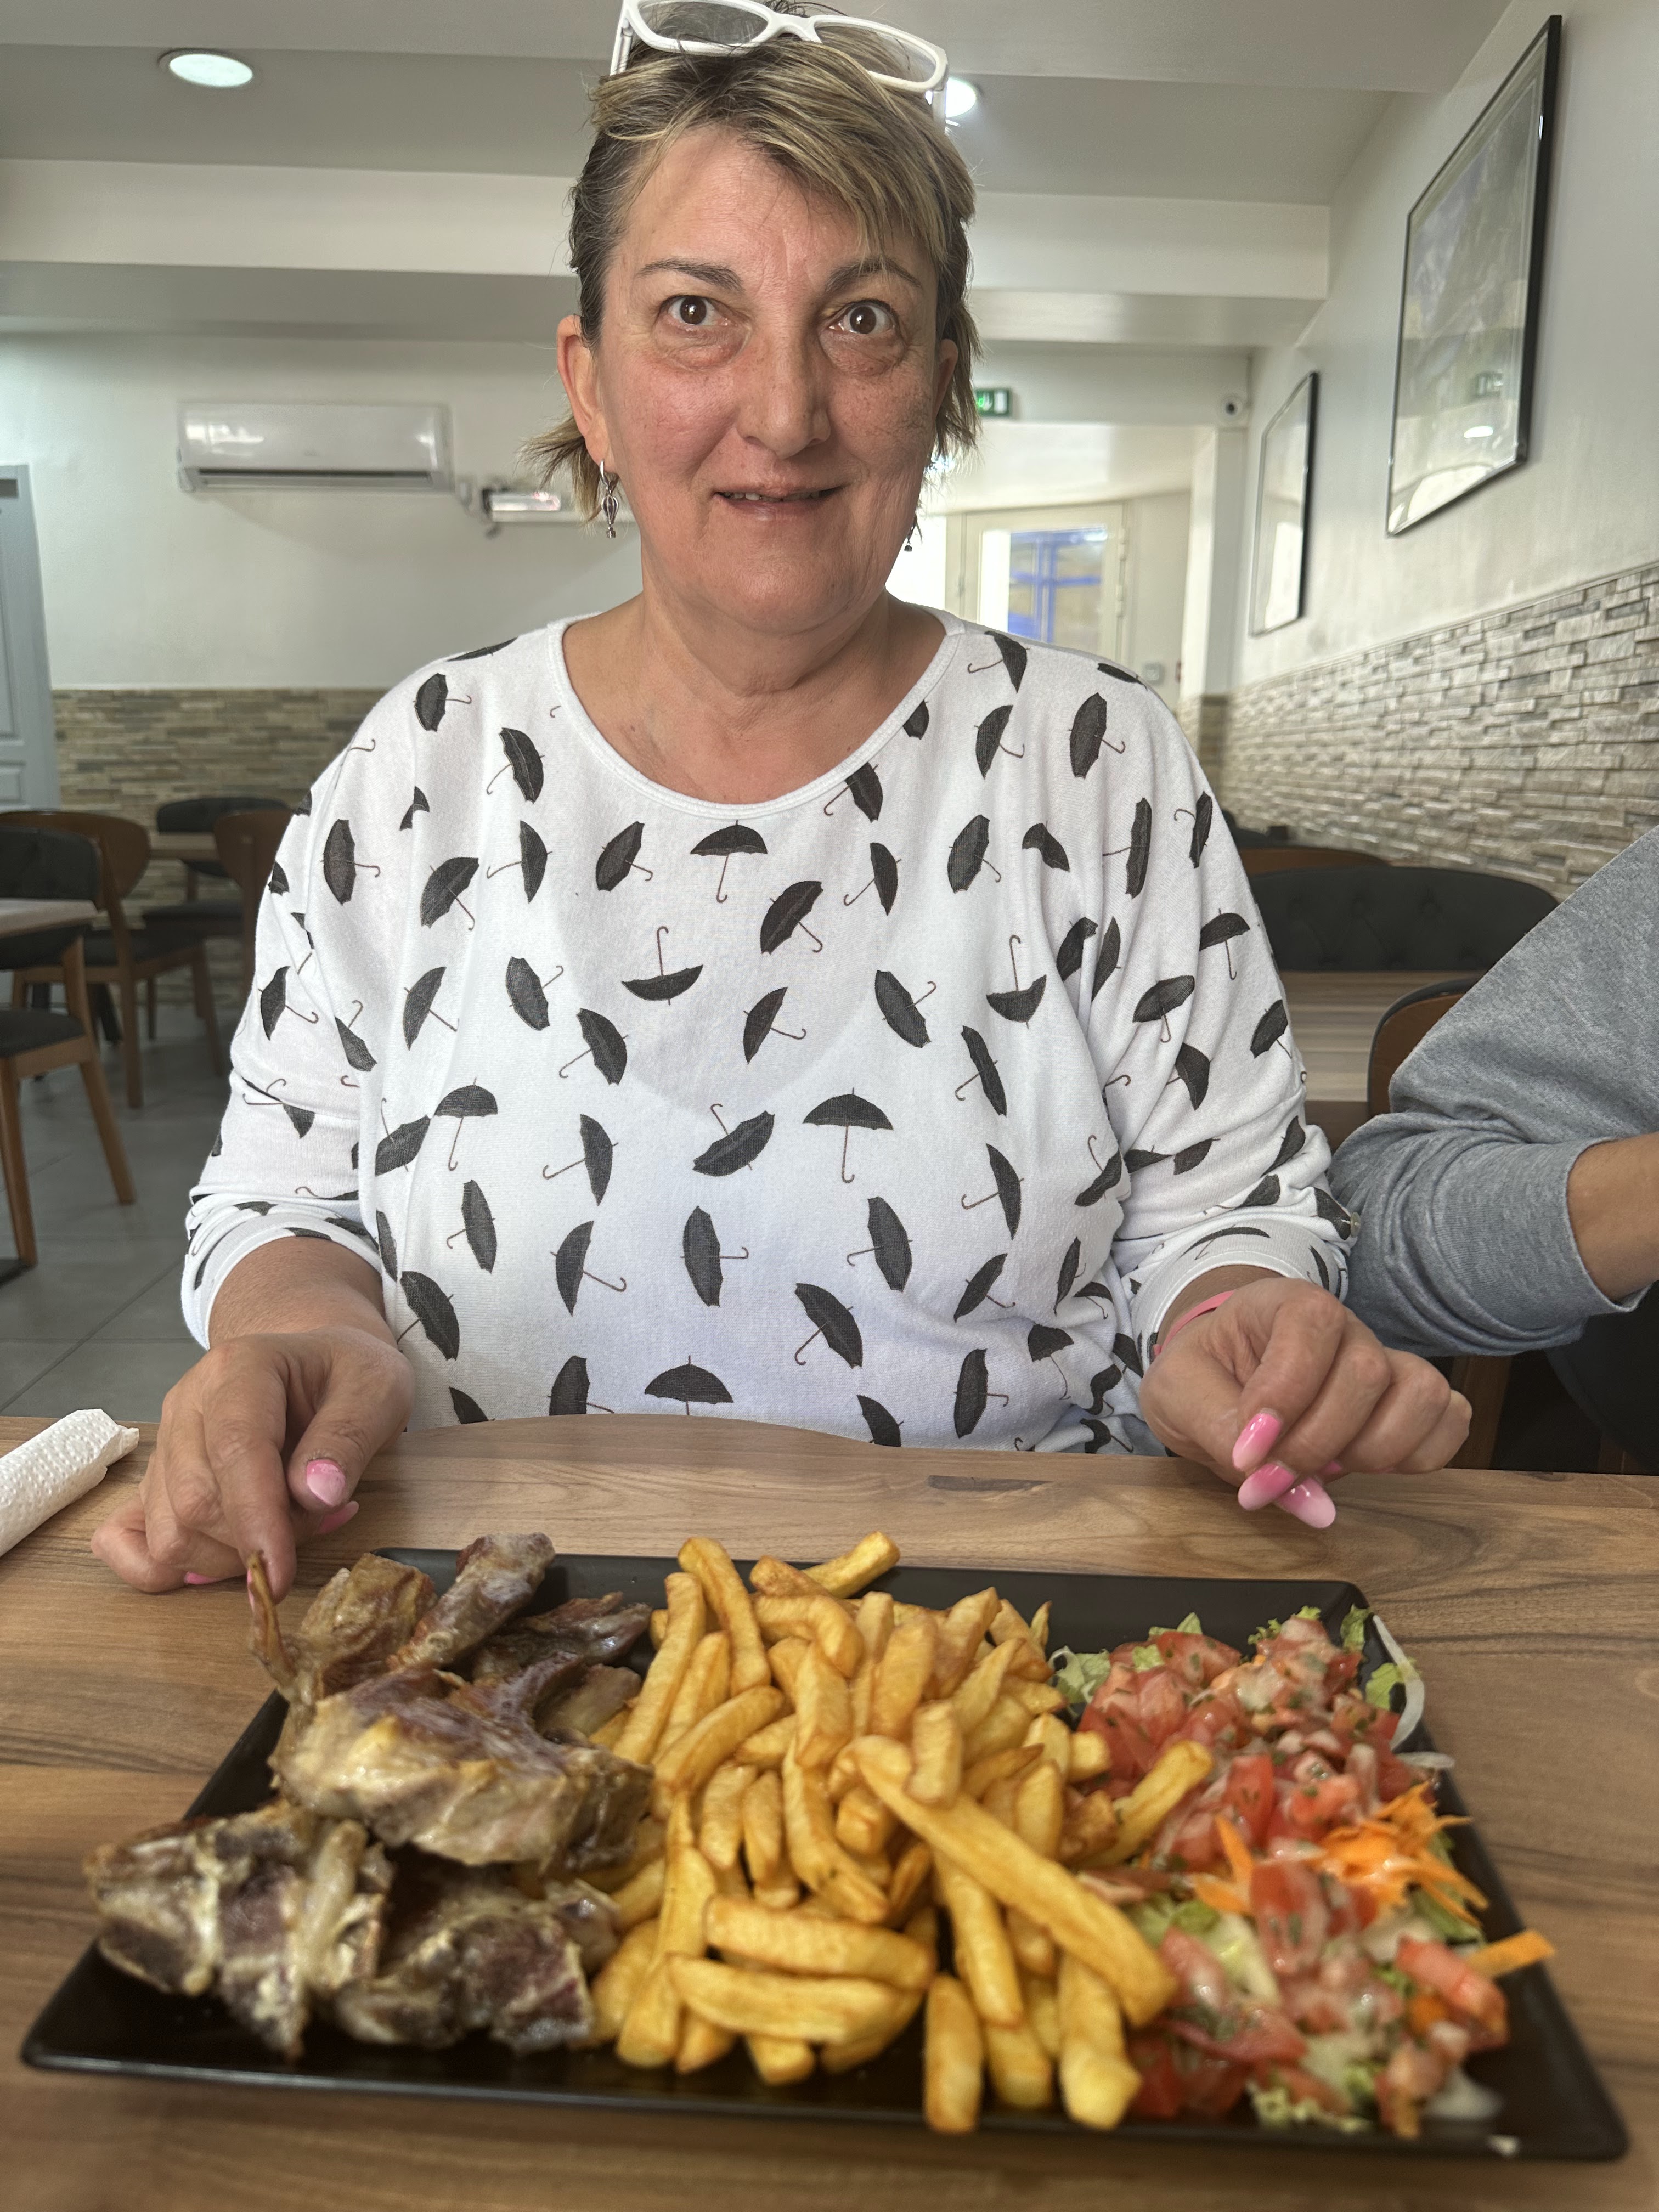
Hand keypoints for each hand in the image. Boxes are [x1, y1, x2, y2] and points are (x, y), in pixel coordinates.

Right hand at [91, 1327, 413, 1597]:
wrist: (319, 1365)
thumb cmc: (346, 1378)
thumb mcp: (377, 1389)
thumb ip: (349, 1438)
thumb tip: (314, 1495)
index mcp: (240, 1369)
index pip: (235, 1450)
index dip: (257, 1520)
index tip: (279, 1575)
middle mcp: (187, 1404)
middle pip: (196, 1503)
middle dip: (257, 1540)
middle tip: (318, 1519)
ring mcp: (165, 1445)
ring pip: (169, 1533)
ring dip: (229, 1558)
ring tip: (287, 1525)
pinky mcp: (153, 1481)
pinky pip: (126, 1542)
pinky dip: (168, 1569)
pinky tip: (222, 1555)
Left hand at [1137, 1276, 1469, 1523]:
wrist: (1217, 1379)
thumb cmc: (1201, 1376)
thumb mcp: (1178, 1395)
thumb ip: (1223, 1433)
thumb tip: (1312, 1504)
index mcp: (1286, 1304)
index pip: (1312, 1326)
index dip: (1284, 1397)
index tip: (1246, 1455)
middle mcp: (1346, 1327)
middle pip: (1368, 1372)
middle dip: (1317, 1444)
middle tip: (1266, 1482)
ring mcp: (1386, 1362)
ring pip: (1423, 1395)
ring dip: (1375, 1452)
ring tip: (1322, 1471)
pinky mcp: (1408, 1402)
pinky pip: (1451, 1420)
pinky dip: (1419, 1457)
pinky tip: (1363, 1469)